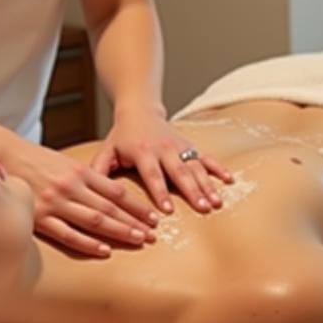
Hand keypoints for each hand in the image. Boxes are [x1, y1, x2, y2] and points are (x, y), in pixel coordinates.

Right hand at [3, 136, 158, 256]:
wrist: (4, 156)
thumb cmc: (37, 161)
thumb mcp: (67, 164)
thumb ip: (88, 179)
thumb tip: (113, 196)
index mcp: (80, 171)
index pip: (116, 191)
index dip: (137, 206)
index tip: (153, 217)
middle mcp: (71, 186)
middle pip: (109, 208)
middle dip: (134, 222)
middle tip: (153, 234)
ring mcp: (55, 202)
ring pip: (94, 221)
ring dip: (118, 232)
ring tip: (137, 240)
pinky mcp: (40, 217)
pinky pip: (68, 234)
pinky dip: (88, 243)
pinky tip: (104, 250)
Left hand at [90, 102, 233, 214]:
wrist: (140, 111)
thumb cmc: (121, 136)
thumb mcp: (107, 150)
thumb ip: (99, 169)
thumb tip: (92, 190)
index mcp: (143, 152)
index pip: (153, 175)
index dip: (161, 192)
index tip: (168, 210)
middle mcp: (164, 149)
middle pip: (180, 172)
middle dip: (192, 191)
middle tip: (203, 208)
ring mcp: (179, 147)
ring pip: (196, 167)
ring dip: (208, 185)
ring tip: (217, 202)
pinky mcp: (190, 146)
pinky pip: (206, 158)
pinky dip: (219, 168)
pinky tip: (230, 181)